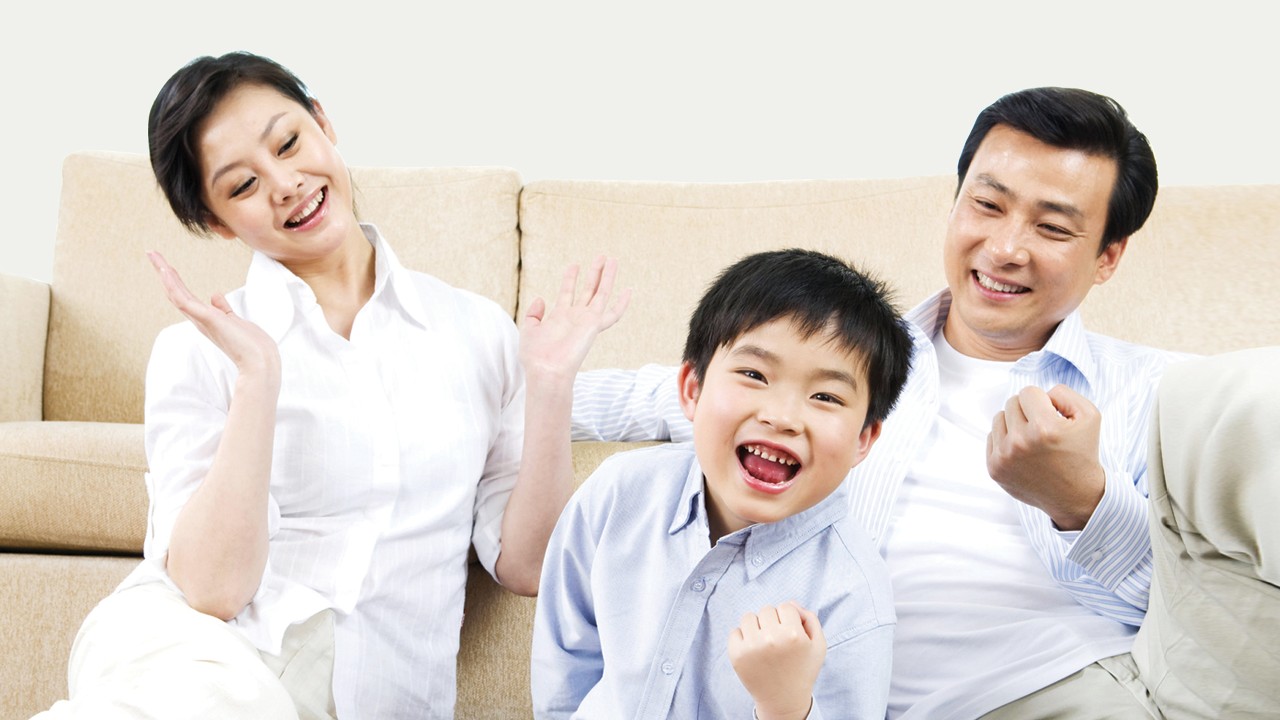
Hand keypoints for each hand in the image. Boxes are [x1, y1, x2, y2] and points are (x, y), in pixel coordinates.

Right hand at [147, 251, 280, 379]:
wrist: (260, 362)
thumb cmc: (252, 345)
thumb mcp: (235, 321)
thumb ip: (223, 308)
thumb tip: (214, 295)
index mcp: (206, 319)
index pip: (185, 296)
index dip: (174, 281)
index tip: (166, 266)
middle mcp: (199, 320)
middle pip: (176, 292)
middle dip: (164, 272)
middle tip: (152, 253)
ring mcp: (201, 319)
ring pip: (176, 293)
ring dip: (165, 273)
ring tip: (154, 255)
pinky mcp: (206, 319)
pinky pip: (184, 300)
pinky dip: (173, 286)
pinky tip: (166, 271)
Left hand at [520, 256, 629, 382]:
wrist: (545, 370)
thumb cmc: (536, 356)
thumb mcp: (528, 330)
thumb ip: (533, 315)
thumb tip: (540, 299)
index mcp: (560, 318)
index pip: (568, 292)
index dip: (570, 278)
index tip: (574, 265)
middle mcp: (576, 318)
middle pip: (588, 290)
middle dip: (594, 273)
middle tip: (601, 256)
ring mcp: (586, 321)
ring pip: (601, 294)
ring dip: (607, 277)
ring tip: (612, 259)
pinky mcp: (594, 325)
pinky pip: (612, 314)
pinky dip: (621, 304)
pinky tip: (628, 291)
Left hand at [728, 602, 824, 719]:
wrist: (784, 700)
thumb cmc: (802, 671)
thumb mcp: (818, 646)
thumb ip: (810, 619)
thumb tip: (791, 604)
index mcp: (793, 634)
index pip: (786, 606)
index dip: (789, 619)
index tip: (791, 635)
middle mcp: (771, 638)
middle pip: (767, 610)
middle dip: (773, 622)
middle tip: (778, 642)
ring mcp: (752, 646)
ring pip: (749, 617)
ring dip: (757, 627)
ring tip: (764, 644)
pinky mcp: (737, 655)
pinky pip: (735, 631)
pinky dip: (742, 638)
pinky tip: (753, 651)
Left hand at [987, 384, 1105, 529]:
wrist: (1076, 496)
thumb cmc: (1082, 453)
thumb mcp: (1089, 416)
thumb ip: (1064, 392)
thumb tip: (1040, 392)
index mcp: (1044, 428)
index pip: (1028, 392)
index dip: (1042, 401)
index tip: (1052, 416)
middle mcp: (1021, 442)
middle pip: (1011, 402)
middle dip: (1028, 410)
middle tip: (1043, 429)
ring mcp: (1004, 457)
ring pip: (999, 417)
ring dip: (1015, 423)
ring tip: (1033, 439)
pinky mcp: (994, 468)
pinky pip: (992, 436)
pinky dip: (1006, 439)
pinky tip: (1023, 452)